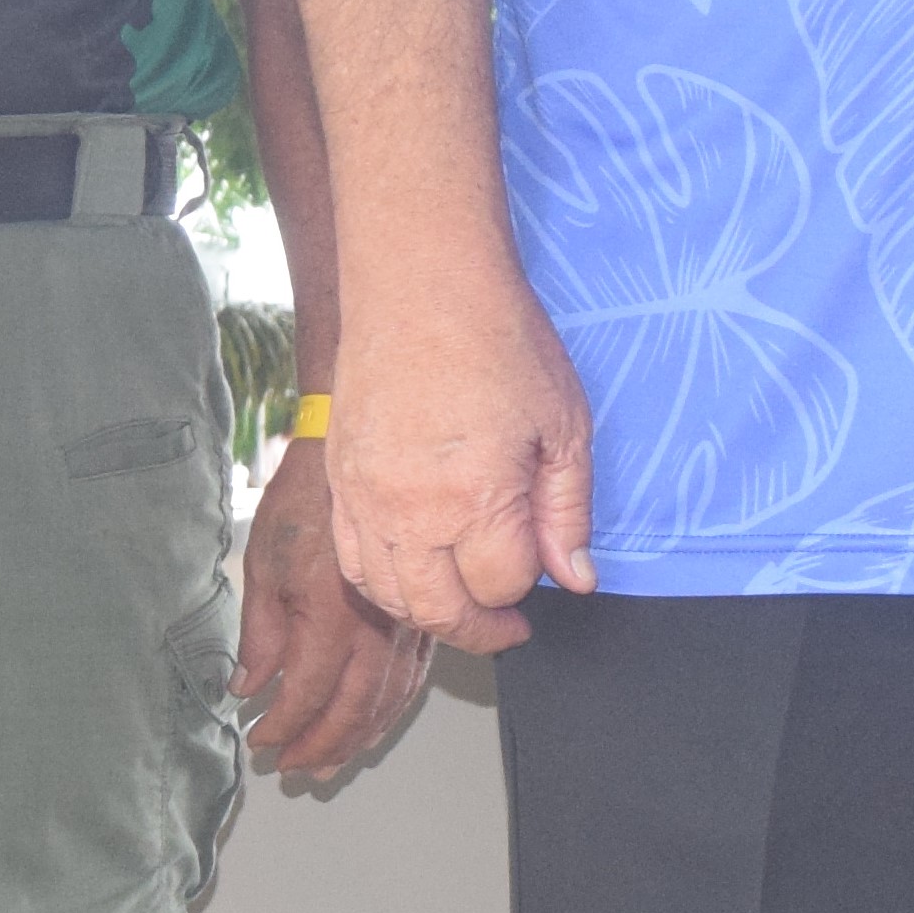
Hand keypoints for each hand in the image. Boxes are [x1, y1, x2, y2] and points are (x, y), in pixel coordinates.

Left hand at [237, 429, 443, 774]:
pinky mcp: (423, 616)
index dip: (282, 726)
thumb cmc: (307, 501)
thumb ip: (260, 634)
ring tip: (330, 764)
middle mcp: (377, 627)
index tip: (259, 740)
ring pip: (388, 699)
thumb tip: (248, 686)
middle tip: (292, 769)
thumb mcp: (265, 566)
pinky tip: (374, 722)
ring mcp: (407, 623)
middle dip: (320, 746)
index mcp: (333, 616)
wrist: (358, 457)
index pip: (308, 693)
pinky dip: (392, 708)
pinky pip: (413, 677)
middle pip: (354, 708)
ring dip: (358, 737)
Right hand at [328, 270, 598, 654]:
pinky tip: (416, 573)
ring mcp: (364, 499)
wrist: (421, 285)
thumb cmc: (501, 342)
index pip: (501, 585)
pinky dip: (385, 584)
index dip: (529, 586)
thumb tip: (576, 580)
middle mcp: (409, 511)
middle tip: (508, 627)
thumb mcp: (564, 425)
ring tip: (465, 603)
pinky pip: (353, 562)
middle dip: (480, 628)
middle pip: (439, 609)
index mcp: (474, 497)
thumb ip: (567, 512)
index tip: (543, 566)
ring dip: (430, 613)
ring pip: (388, 595)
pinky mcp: (337, 483)